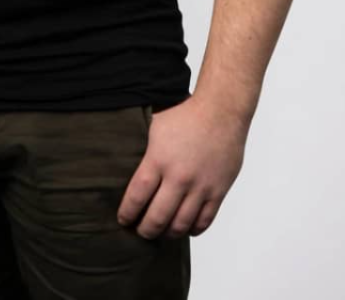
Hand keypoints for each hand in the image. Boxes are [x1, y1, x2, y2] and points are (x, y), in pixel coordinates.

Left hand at [116, 94, 248, 238]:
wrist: (221, 111)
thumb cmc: (186, 116)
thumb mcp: (155, 127)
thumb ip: (144, 151)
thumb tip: (127, 164)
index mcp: (159, 159)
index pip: (137, 196)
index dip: (128, 212)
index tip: (123, 219)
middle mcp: (179, 176)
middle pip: (157, 217)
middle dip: (145, 230)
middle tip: (140, 232)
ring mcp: (200, 186)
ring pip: (180, 225)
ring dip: (167, 234)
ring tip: (160, 232)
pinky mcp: (218, 191)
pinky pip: (204, 221)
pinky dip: (192, 230)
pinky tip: (183, 227)